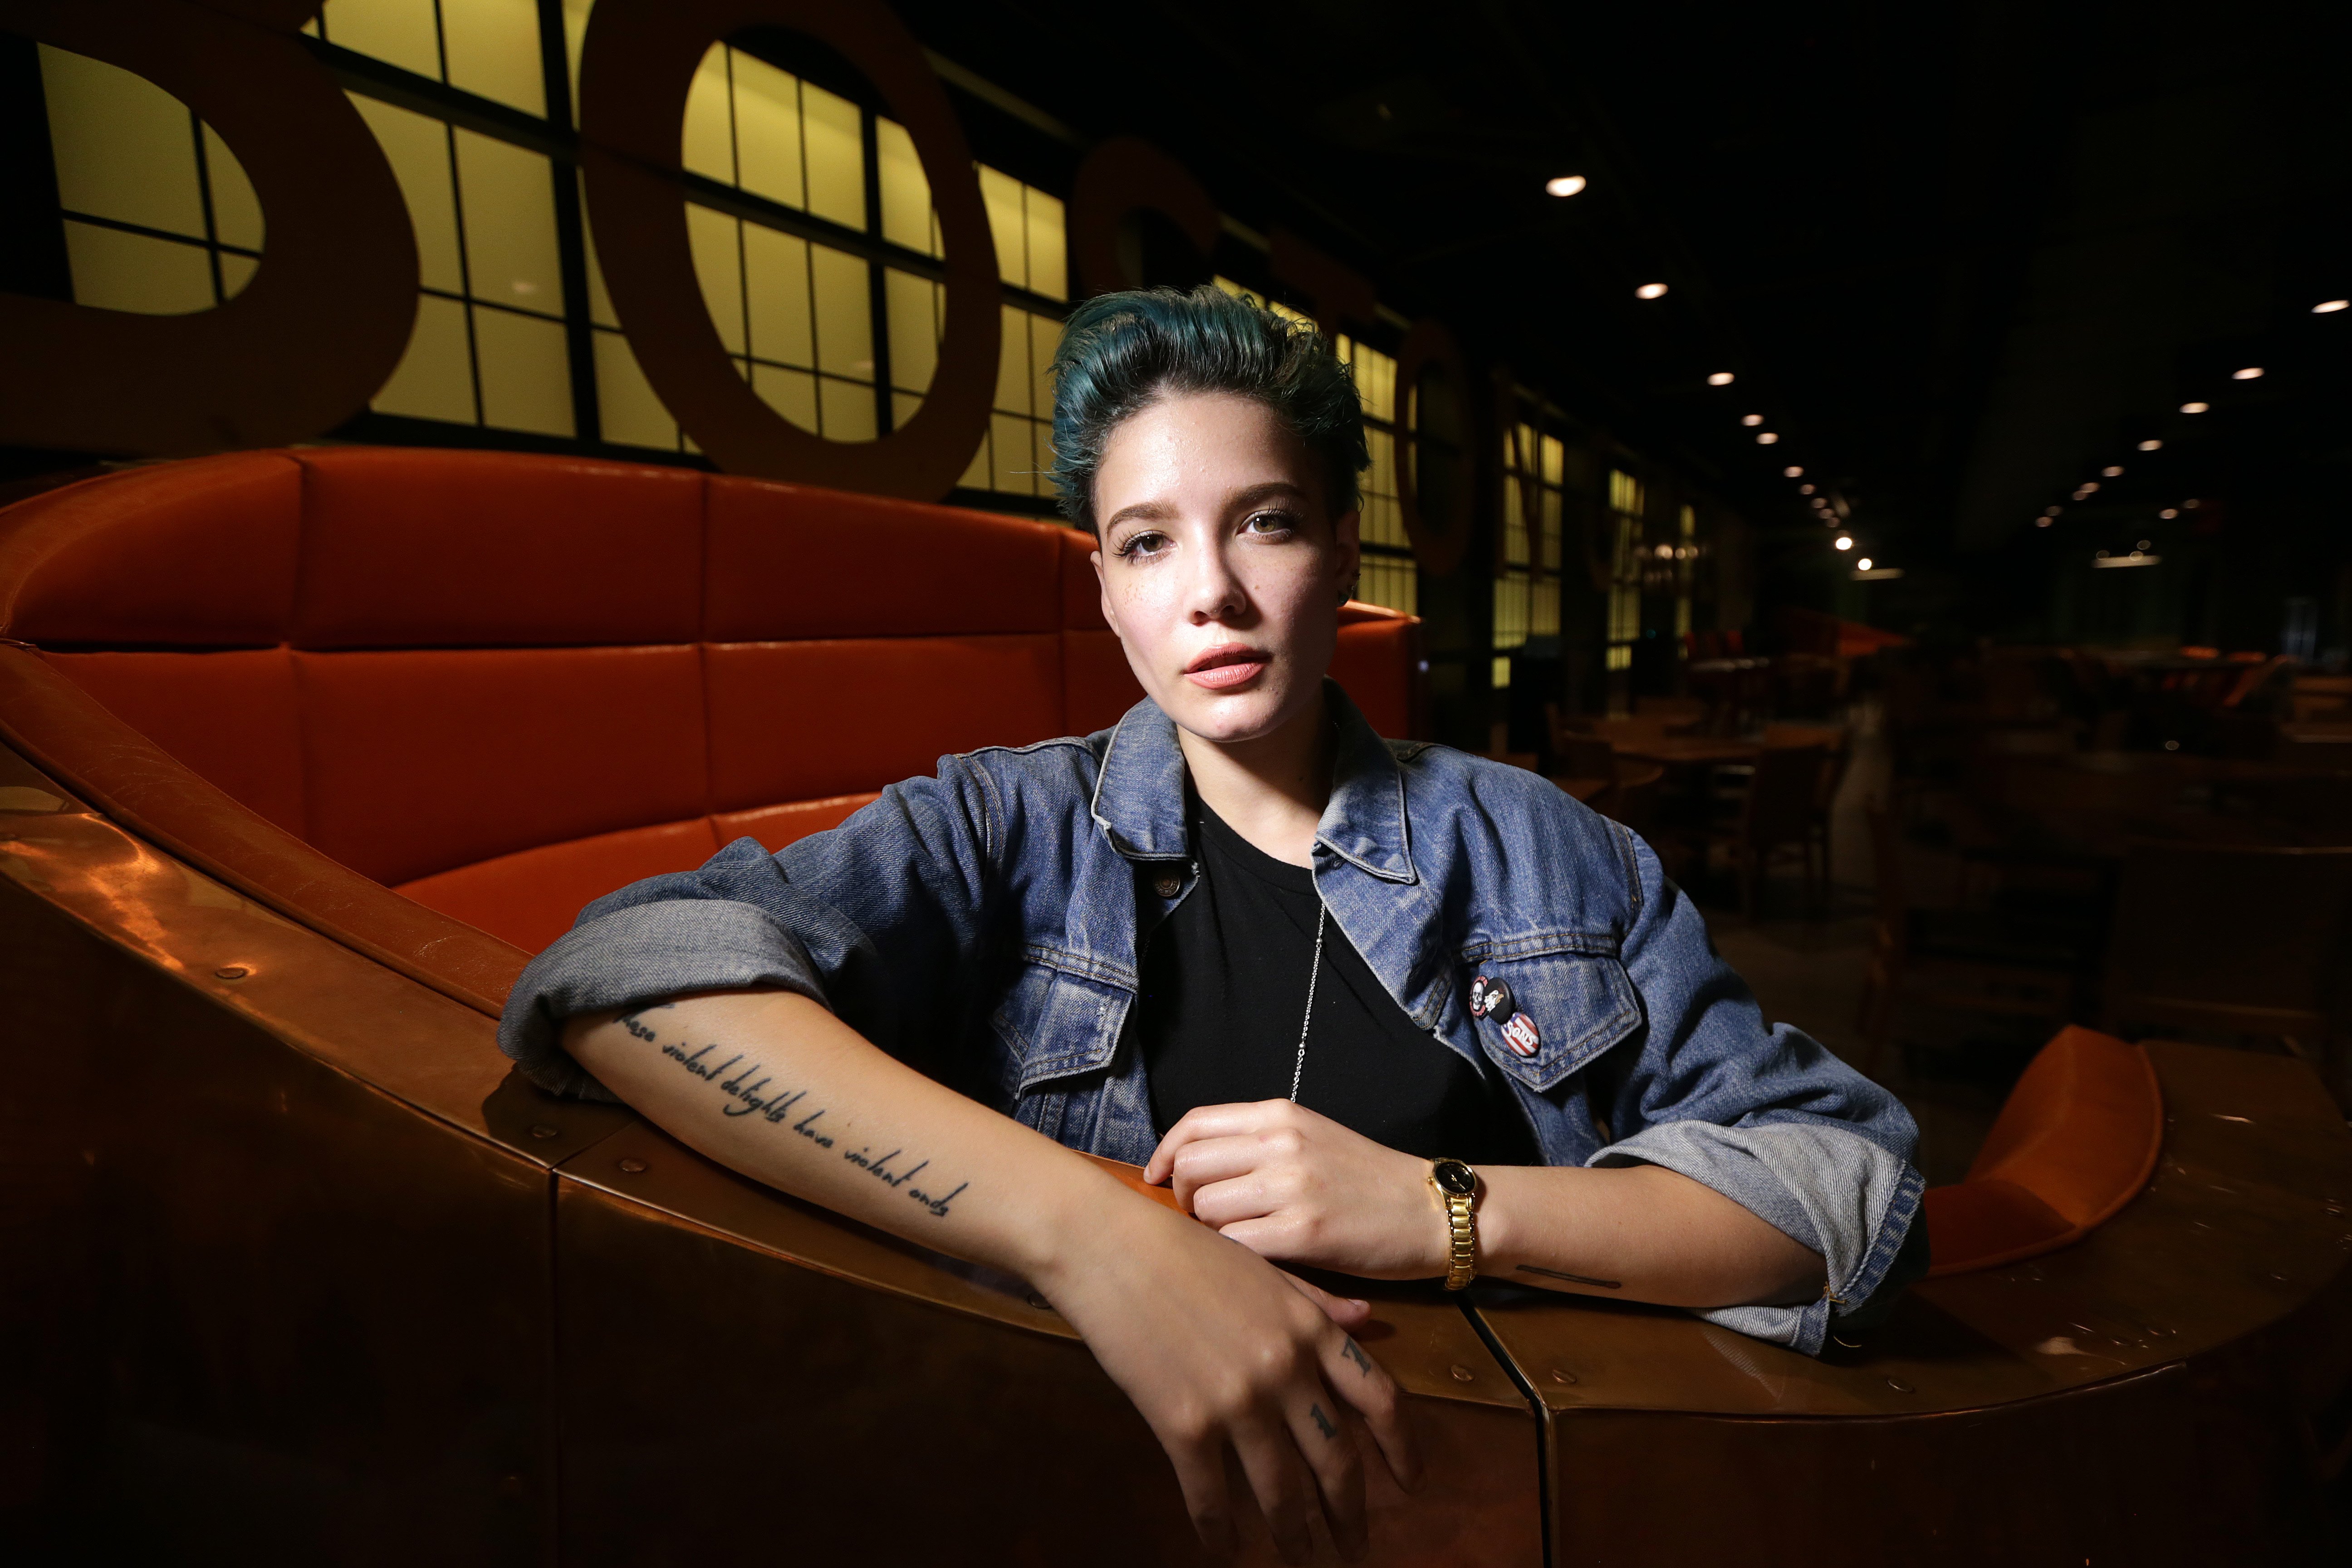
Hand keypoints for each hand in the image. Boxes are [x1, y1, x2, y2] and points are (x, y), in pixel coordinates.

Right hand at [1035, 1196, 1420, 1562]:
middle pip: (1336, 1460)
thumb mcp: (1262, 1266)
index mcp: (1310, 1329)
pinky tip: (1224, 1549)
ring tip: (1299, 1557)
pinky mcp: (1183, 1424)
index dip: (1403, 1449)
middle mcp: (1285, 1370)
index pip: (1379, 1399)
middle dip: (1349, 1513)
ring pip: (1281, 1491)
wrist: (1110, 1247)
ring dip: (1293, 1534)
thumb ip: (1315, 1301)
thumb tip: (1366, 1321)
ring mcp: (1236, 1401)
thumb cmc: (1183, 1248)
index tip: (1412, 1484)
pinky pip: (1211, 1497)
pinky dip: (1220, 1532)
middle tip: (1355, 1547)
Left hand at [1145, 1100, 1444, 1279]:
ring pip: (1205, 1208)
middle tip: (1202, 1218)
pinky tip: (1252, 1260)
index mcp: (1280, 1116)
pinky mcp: (1304, 1232)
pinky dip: (1232, 1256)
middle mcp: (1280, 1143)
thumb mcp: (1311, 1138)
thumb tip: (1190, 1163)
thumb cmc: (1365, 1179)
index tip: (1157, 1178)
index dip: (1165, 1153)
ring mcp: (1291, 1187)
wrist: (1429, 1210)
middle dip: (1182, 1197)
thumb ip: (1257, 1142)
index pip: (1195, 1124)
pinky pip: (1234, 1244)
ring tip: (1234, 1239)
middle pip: (1190, 1167)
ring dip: (1208, 1230)